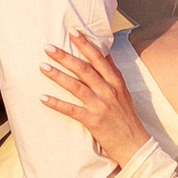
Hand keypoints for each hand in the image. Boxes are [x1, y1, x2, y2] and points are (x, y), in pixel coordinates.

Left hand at [43, 30, 148, 161]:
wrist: (135, 146)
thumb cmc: (127, 119)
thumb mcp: (125, 93)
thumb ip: (114, 73)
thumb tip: (106, 55)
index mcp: (116, 82)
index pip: (98, 58)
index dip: (85, 44)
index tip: (72, 31)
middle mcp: (109, 91)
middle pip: (84, 69)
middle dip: (65, 56)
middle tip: (48, 47)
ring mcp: (101, 106)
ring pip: (76, 86)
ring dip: (58, 76)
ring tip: (42, 67)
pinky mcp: (94, 121)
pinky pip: (71, 110)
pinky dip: (57, 103)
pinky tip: (43, 98)